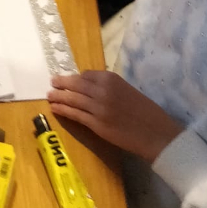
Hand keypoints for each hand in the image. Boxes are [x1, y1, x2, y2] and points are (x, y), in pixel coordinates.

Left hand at [47, 71, 183, 163]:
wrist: (157, 133)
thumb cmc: (147, 113)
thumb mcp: (127, 91)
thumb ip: (110, 87)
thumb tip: (92, 87)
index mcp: (112, 79)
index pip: (86, 74)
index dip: (75, 78)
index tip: (68, 80)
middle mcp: (102, 90)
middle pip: (76, 84)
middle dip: (62, 83)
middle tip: (52, 82)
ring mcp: (98, 107)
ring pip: (73, 99)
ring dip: (59, 97)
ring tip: (49, 96)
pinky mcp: (96, 124)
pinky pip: (75, 114)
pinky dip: (64, 110)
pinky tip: (56, 109)